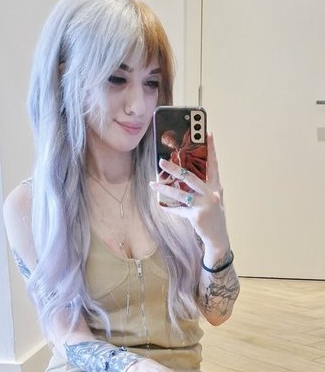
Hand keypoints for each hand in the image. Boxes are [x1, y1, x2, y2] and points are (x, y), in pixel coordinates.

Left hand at [151, 134, 228, 249]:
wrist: (218, 238)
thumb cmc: (212, 216)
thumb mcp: (211, 199)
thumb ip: (201, 188)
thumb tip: (182, 176)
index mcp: (216, 186)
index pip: (213, 164)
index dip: (211, 149)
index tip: (207, 133)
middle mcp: (212, 194)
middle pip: (191, 177)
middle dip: (174, 168)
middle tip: (161, 161)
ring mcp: (205, 205)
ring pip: (181, 194)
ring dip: (165, 188)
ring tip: (153, 183)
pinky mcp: (197, 216)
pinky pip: (179, 210)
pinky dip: (169, 208)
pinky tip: (161, 205)